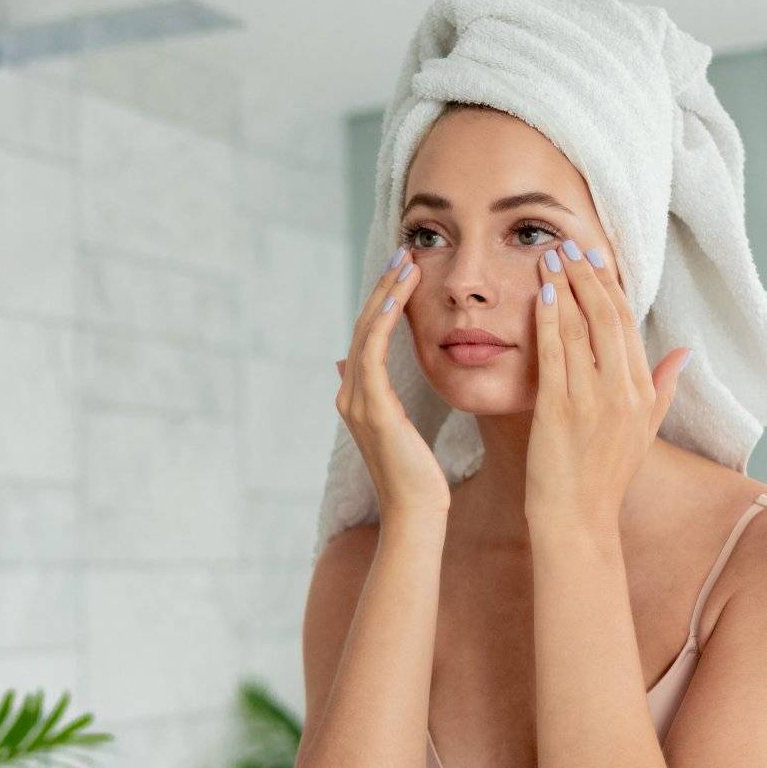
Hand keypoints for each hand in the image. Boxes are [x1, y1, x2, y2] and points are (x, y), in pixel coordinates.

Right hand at [334, 247, 449, 520]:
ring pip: (365, 330)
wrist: (416, 515)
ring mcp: (357, 399)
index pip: (367, 337)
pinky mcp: (372, 405)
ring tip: (407, 262)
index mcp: (358, 398)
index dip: (383, 302)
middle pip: (362, 326)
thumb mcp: (399, 431)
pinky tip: (404, 293)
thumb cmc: (419, 481)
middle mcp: (350, 394)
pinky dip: (386, 316)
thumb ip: (378, 397)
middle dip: (383, 287)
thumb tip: (348, 365)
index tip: (404, 271)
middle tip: (404, 252)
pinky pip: (374, 348)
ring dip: (386, 292)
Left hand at [526, 241, 688, 531]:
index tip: (598, 256)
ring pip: (580, 327)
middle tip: (571, 243)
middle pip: (607, 316)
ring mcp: (591, 398)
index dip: (612, 285)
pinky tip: (540, 293)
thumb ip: (664, 388)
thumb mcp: (645, 430)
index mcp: (643, 392)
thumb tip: (685, 353)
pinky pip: (555, 353)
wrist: (577, 519)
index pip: (628, 324)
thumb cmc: (604, 477)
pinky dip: (549, 319)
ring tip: (550, 255)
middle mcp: (622, 390)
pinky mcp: (559, 408)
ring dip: (564, 286)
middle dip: (588, 275)